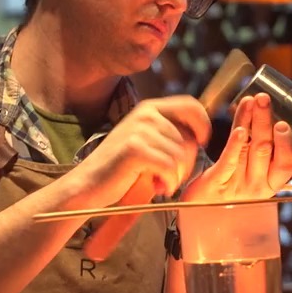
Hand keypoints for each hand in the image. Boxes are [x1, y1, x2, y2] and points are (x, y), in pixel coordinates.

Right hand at [64, 96, 208, 207]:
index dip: (203, 125)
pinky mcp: (135, 149)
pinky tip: (157, 187)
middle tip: (170, 176)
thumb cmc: (121, 167)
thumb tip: (200, 136)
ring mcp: (139, 130)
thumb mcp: (146, 141)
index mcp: (149, 108)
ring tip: (159, 182)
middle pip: (189, 139)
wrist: (89, 184)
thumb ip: (169, 133)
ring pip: (181, 156)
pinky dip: (169, 182)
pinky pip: (170, 167)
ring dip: (176, 176)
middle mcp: (146, 114)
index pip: (191, 105)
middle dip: (186, 164)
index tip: (201, 143)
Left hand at [182, 93, 291, 202]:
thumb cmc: (228, 186)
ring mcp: (238, 186)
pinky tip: (240, 129)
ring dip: (252, 122)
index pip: (286, 164)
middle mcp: (257, 185)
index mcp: (270, 182)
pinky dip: (235, 144)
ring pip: (249, 150)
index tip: (283, 123)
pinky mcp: (217, 183)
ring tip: (253, 102)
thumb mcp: (250, 170)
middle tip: (264, 99)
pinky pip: (229, 162)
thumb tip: (266, 112)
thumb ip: (260, 148)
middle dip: (265, 121)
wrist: (200, 209)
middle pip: (266, 150)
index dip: (287, 144)